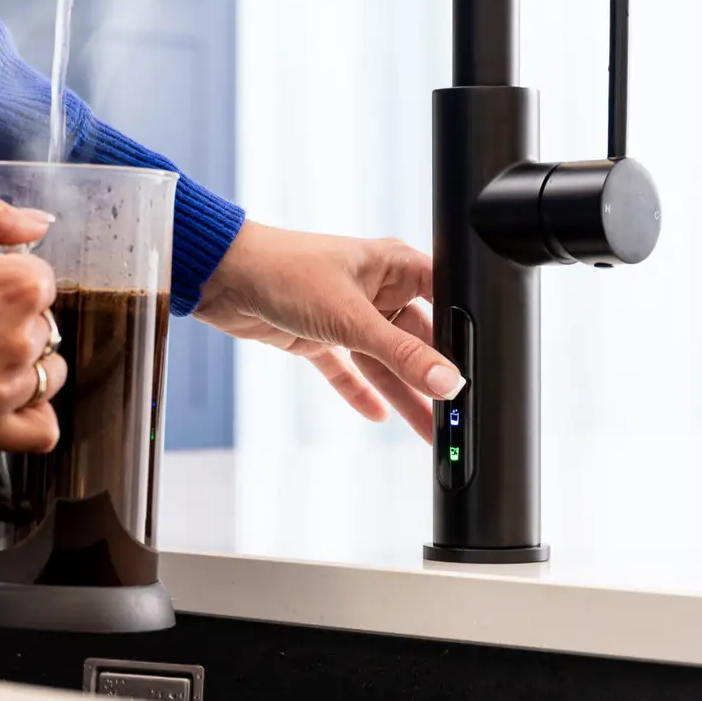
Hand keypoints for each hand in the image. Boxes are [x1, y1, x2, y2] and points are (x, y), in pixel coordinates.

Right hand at [0, 186, 66, 451]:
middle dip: (9, 317)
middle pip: (42, 327)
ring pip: (45, 375)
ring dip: (18, 362)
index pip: (42, 280)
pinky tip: (6, 396)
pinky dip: (35, 416)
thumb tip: (39, 224)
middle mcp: (17, 340)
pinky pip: (39, 432)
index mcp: (15, 285)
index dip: (5, 274)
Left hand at [194, 221, 459, 440]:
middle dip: (433, 378)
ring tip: (431, 434)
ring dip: (404, 395)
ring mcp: (347, 313)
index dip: (463, 339)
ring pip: (384, 361)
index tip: (479, 377)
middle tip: (456, 418)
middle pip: (416, 341)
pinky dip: (360, 391)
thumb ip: (401, 355)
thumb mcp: (351, 318)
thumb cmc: (284, 270)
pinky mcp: (318, 335)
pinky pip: (348, 369)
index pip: (445, 303)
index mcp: (393, 266)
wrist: (222, 276)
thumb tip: (448, 382)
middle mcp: (375, 288)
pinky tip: (379, 415)